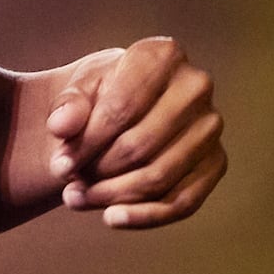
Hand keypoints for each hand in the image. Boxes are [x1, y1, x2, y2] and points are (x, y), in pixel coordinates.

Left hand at [46, 36, 220, 229]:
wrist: (124, 106)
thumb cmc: (98, 93)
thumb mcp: (78, 88)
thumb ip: (67, 105)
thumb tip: (61, 127)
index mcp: (164, 55)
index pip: (121, 109)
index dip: (85, 144)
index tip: (57, 164)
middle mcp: (196, 87)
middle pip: (140, 146)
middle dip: (96, 171)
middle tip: (66, 182)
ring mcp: (211, 126)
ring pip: (159, 177)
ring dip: (112, 196)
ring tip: (76, 198)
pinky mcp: (216, 162)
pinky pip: (183, 202)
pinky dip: (144, 216)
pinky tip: (110, 218)